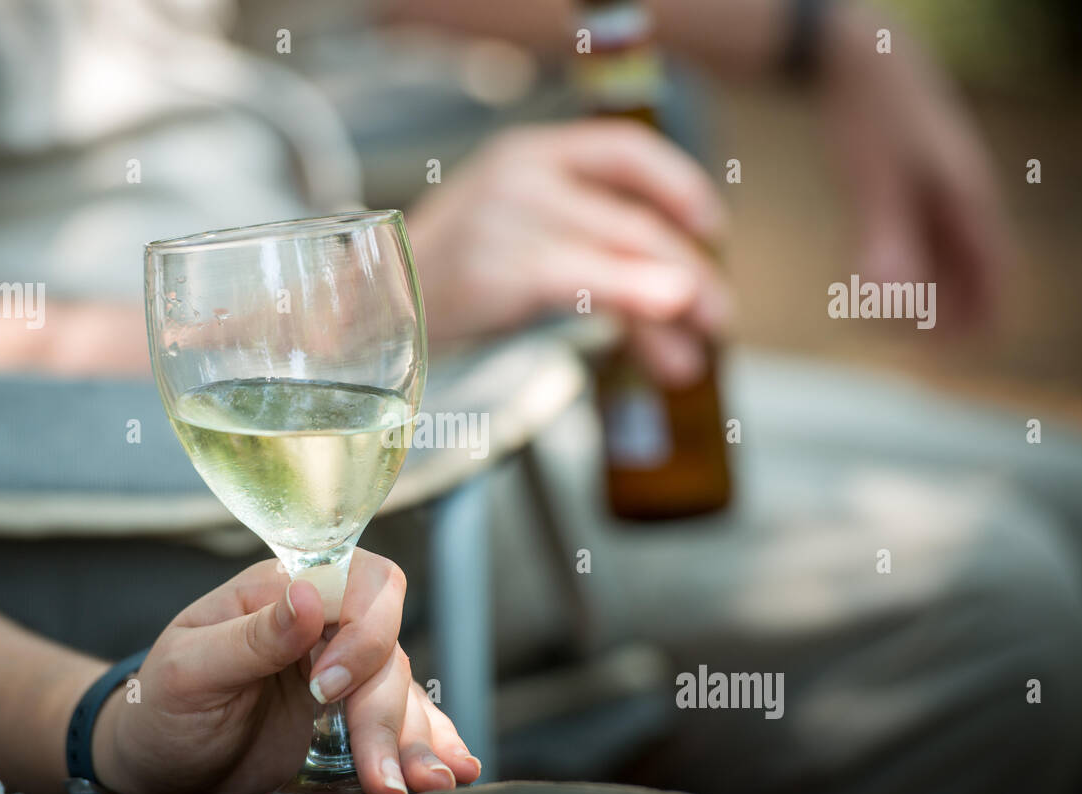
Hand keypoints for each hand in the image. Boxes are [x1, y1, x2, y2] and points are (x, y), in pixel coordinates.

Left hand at [90, 551, 480, 793]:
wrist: (154, 767)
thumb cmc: (159, 708)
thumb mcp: (187, 670)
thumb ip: (250, 635)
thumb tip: (308, 594)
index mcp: (281, 592)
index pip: (357, 581)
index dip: (363, 630)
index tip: (327, 688)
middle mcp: (321, 626)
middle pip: (386, 646)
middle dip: (385, 712)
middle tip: (377, 774)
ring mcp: (341, 676)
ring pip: (402, 690)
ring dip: (417, 739)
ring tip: (425, 787)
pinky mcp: (350, 721)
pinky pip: (406, 722)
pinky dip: (434, 743)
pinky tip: (454, 769)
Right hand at [406, 119, 733, 385]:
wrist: (367, 314)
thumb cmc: (448, 284)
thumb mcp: (518, 247)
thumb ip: (588, 253)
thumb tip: (677, 300)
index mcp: (526, 153)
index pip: (624, 150)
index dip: (679, 186)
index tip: (711, 227)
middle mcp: (521, 174)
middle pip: (633, 219)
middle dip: (687, 274)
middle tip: (715, 320)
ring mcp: (509, 217)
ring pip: (620, 252)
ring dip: (671, 303)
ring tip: (693, 354)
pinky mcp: (500, 268)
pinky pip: (587, 283)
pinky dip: (635, 300)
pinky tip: (667, 323)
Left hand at [818, 4, 1008, 328]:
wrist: (856, 60)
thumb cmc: (870, 120)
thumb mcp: (875, 184)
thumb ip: (886, 243)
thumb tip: (894, 303)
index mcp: (969, 204)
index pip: (993, 280)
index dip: (971, 323)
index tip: (932, 345)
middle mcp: (962, 204)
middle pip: (969, 279)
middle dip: (938, 315)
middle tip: (890, 333)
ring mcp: (939, 197)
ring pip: (943, 265)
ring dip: (917, 296)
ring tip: (873, 313)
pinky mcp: (910, 191)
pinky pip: (918, 246)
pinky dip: (899, 271)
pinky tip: (865, 282)